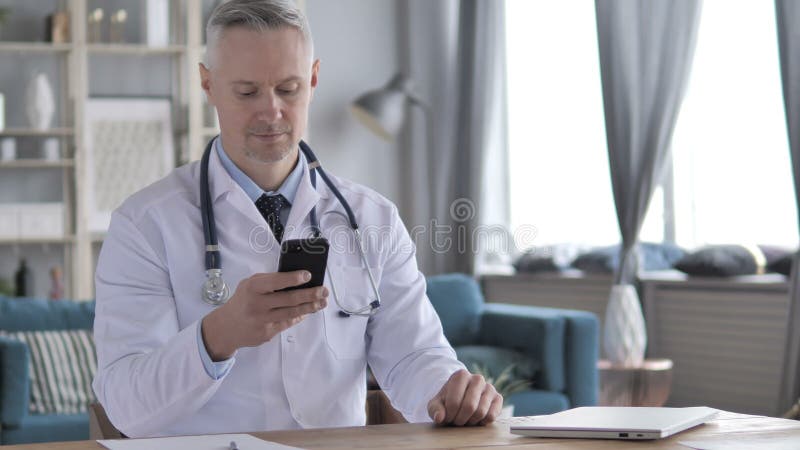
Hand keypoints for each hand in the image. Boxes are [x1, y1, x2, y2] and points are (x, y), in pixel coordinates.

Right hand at [201, 270, 327, 359]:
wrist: (226, 327)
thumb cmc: (243, 300)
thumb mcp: (250, 284)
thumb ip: (269, 281)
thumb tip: (297, 279)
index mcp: (252, 288)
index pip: (276, 281)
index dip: (293, 278)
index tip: (308, 275)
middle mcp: (257, 304)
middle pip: (289, 299)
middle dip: (310, 294)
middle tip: (323, 290)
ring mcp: (262, 320)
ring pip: (291, 312)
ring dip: (310, 307)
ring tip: (322, 301)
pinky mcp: (267, 333)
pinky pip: (288, 323)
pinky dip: (299, 316)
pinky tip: (308, 311)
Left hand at [427, 369, 502, 425]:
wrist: (460, 400)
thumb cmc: (447, 402)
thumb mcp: (436, 405)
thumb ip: (435, 410)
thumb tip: (439, 417)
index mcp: (461, 375)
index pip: (454, 402)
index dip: (449, 415)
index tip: (446, 418)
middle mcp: (477, 378)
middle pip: (469, 407)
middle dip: (460, 419)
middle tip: (456, 421)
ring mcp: (489, 387)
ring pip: (481, 412)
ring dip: (471, 421)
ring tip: (465, 419)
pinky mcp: (498, 398)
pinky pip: (492, 415)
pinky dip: (482, 422)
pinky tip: (476, 420)